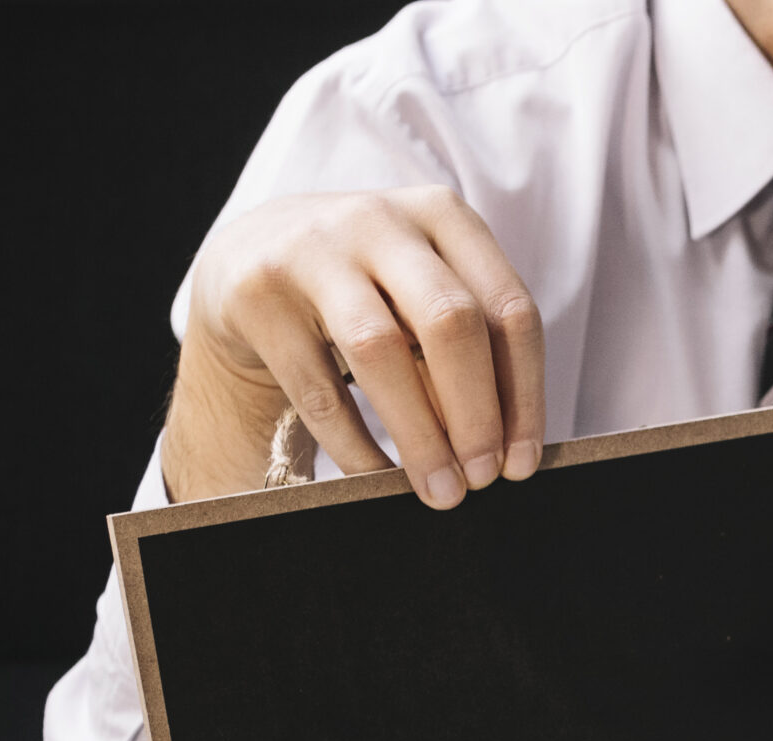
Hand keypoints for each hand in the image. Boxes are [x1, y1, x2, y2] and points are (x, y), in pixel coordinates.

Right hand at [170, 186, 544, 507]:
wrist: (247, 255)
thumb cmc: (365, 288)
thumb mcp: (422, 294)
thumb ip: (467, 349)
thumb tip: (508, 448)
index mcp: (443, 216)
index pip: (508, 309)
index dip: (524, 394)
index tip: (523, 461)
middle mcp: (380, 221)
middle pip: (451, 323)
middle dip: (476, 414)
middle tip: (485, 479)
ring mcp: (312, 250)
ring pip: (381, 352)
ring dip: (420, 436)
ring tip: (441, 491)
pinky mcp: (257, 294)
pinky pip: (318, 388)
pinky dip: (355, 446)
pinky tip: (379, 478)